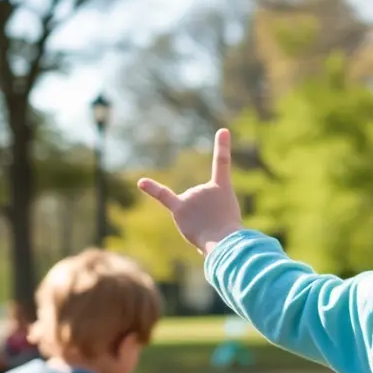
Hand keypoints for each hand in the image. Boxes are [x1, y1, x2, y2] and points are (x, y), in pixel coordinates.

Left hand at [138, 129, 242, 253]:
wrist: (225, 239)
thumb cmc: (232, 236)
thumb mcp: (229, 226)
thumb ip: (212, 226)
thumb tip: (201, 241)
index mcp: (222, 189)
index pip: (223, 163)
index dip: (222, 146)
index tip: (222, 131)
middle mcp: (204, 188)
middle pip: (199, 206)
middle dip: (205, 220)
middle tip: (217, 229)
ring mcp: (191, 198)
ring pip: (189, 215)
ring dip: (196, 227)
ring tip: (208, 233)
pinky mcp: (179, 209)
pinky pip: (163, 195)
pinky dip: (152, 188)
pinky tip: (141, 182)